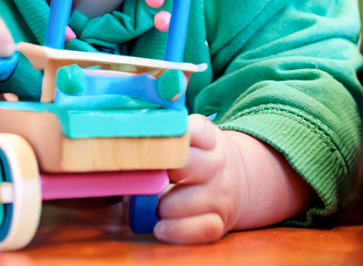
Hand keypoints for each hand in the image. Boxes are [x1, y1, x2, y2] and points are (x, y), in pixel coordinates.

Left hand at [155, 115, 246, 243]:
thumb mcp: (193, 142)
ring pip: (182, 202)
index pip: (195, 130)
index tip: (152, 145)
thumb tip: (124, 154)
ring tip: (158, 205)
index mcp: (210, 139)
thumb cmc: (200, 162)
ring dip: (161, 207)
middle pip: (184, 164)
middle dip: (159, 174)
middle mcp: (219, 164)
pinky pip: (197, 230)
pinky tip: (161, 227)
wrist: (238, 183)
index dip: (170, 137)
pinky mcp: (221, 222)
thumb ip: (166, 141)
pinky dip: (175, 231)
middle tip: (150, 180)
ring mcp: (222, 194)